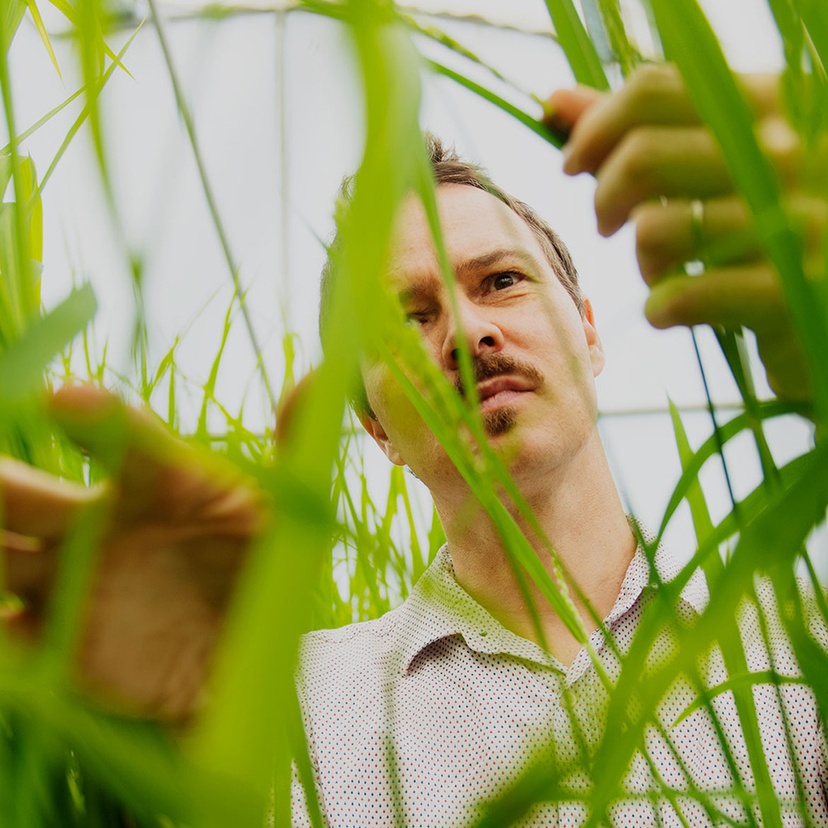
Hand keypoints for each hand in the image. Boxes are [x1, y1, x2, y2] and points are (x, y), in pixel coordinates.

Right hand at [0, 385, 266, 722]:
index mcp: (154, 483)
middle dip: (0, 483)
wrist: (241, 658)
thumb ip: (293, 448)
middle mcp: (95, 522)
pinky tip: (0, 628)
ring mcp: (66, 581)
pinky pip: (4, 635)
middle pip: (25, 493)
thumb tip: (323, 375)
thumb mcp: (283, 515)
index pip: (121, 442)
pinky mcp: (52, 643)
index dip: (96, 421)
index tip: (66, 400)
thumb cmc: (255, 570)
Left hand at [545, 64, 822, 401]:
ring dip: (643, 262)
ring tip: (663, 272)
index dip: (595, 128)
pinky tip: (673, 311)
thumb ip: (643, 129)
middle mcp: (792, 151)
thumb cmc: (762, 231)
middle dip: (604, 197)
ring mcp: (796, 221)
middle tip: (606, 225)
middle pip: (643, 154)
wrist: (827, 312)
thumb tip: (558, 102)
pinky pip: (683, 296)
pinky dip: (661, 309)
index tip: (574, 164)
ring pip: (656, 229)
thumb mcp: (715, 166)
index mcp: (774, 104)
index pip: (656, 90)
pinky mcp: (789, 291)